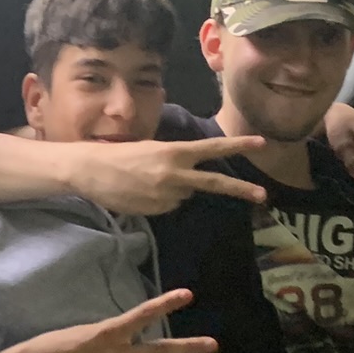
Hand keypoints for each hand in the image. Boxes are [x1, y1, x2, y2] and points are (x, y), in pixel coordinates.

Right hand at [76, 136, 268, 213]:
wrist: (90, 170)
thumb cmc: (119, 155)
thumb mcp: (152, 150)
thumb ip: (175, 161)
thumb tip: (190, 181)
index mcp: (174, 152)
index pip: (212, 149)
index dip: (238, 145)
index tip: (261, 143)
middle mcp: (174, 174)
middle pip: (214, 183)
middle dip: (240, 189)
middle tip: (263, 195)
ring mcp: (166, 195)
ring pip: (184, 196)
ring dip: (174, 191)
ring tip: (147, 182)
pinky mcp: (156, 210)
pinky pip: (168, 207)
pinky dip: (160, 202)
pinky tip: (141, 193)